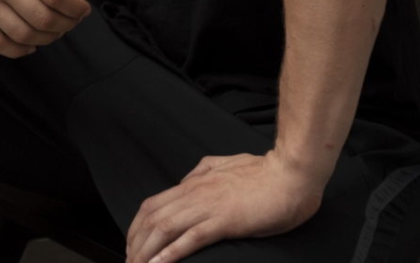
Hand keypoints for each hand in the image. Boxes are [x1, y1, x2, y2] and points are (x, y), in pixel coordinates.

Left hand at [125, 151, 324, 262]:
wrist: (290, 174)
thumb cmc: (266, 173)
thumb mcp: (226, 165)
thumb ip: (204, 173)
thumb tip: (188, 180)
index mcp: (195, 182)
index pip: (154, 204)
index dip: (138, 226)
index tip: (132, 244)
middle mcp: (195, 192)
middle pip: (152, 218)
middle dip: (136, 243)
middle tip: (130, 262)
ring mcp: (208, 206)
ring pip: (165, 228)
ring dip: (146, 251)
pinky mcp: (223, 221)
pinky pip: (190, 238)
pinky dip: (170, 253)